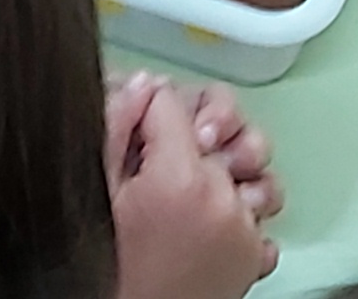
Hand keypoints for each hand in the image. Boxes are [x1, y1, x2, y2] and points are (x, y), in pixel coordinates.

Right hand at [107, 73, 277, 298]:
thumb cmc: (106, 271)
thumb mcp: (95, 192)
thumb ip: (115, 129)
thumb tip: (140, 86)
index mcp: (180, 177)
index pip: (171, 103)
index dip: (147, 108)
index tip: (135, 124)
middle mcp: (224, 199)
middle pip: (222, 128)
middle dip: (195, 132)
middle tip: (162, 154)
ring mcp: (244, 231)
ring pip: (256, 171)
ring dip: (233, 171)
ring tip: (199, 184)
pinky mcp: (252, 259)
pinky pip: (262, 219)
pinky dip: (244, 216)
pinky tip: (212, 221)